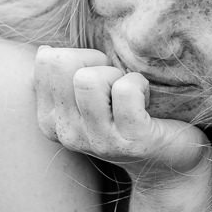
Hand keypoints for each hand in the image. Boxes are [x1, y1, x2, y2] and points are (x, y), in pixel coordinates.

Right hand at [34, 46, 211, 192]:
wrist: (167, 161)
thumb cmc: (124, 116)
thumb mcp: (85, 98)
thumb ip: (64, 76)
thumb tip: (44, 49)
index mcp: (50, 119)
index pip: (46, 61)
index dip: (78, 56)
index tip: (97, 74)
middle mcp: (67, 133)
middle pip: (62, 65)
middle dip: (93, 60)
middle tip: (114, 80)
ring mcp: (98, 140)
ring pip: (88, 79)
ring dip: (116, 75)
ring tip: (129, 94)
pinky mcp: (131, 140)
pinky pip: (125, 90)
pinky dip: (140, 84)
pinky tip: (146, 100)